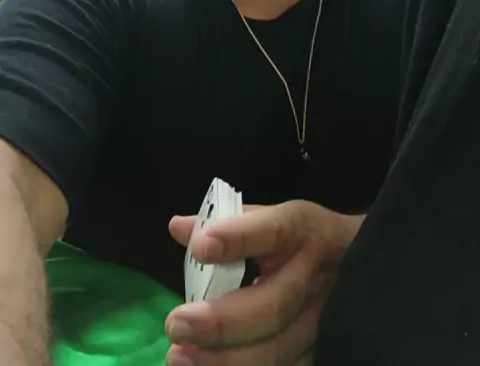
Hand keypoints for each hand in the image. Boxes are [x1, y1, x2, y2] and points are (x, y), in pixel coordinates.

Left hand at [165, 200, 363, 365]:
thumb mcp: (273, 218)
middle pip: (274, 305)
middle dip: (221, 320)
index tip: (201, 247)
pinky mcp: (322, 350)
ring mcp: (324, 321)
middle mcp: (316, 277)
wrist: (360, 263)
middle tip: (176, 324)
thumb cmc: (302, 239)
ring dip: (226, 360)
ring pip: (279, 349)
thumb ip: (228, 223)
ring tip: (180, 358)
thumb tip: (178, 227)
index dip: (237, 237)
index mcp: (302, 231)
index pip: (274, 230)